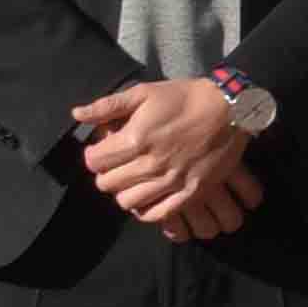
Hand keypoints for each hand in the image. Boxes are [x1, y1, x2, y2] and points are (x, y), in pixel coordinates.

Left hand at [74, 80, 257, 239]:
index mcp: (135, 139)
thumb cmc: (185, 97)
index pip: (94, 161)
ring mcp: (172, 181)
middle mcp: (151, 164)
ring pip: (127, 201)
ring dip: (124, 191)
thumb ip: (107, 105)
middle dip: (106, 173)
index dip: (94, 155)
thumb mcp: (144, 92)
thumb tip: (76, 114)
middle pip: (107, 183)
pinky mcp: (191, 192)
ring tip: (132, 180)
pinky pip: (157, 214)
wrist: (230, 108)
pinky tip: (148, 197)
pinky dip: (146, 210)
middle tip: (117, 165)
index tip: (102, 150)